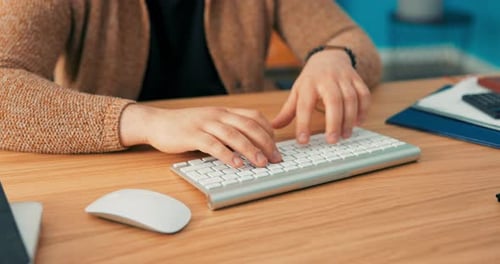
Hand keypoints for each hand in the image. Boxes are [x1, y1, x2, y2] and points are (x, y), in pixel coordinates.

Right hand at [120, 104, 281, 166]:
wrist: (157, 123)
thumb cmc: (185, 126)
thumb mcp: (210, 123)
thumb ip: (228, 129)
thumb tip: (250, 145)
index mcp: (224, 112)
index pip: (253, 116)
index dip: (268, 131)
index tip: (276, 146)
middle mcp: (217, 115)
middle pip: (248, 125)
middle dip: (265, 142)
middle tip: (275, 158)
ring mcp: (204, 124)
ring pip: (233, 135)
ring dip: (250, 150)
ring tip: (261, 163)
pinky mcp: (192, 135)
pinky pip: (213, 145)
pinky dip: (226, 155)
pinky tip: (235, 164)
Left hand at [272, 48, 369, 143]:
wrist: (329, 56)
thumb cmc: (311, 79)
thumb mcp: (297, 91)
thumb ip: (288, 111)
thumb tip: (274, 127)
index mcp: (308, 84)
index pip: (304, 105)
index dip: (303, 124)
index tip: (303, 141)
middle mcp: (326, 79)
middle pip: (333, 100)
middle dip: (333, 122)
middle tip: (331, 141)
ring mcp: (344, 78)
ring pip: (350, 99)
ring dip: (349, 119)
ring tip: (345, 136)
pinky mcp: (357, 79)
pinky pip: (364, 94)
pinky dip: (363, 110)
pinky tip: (358, 123)